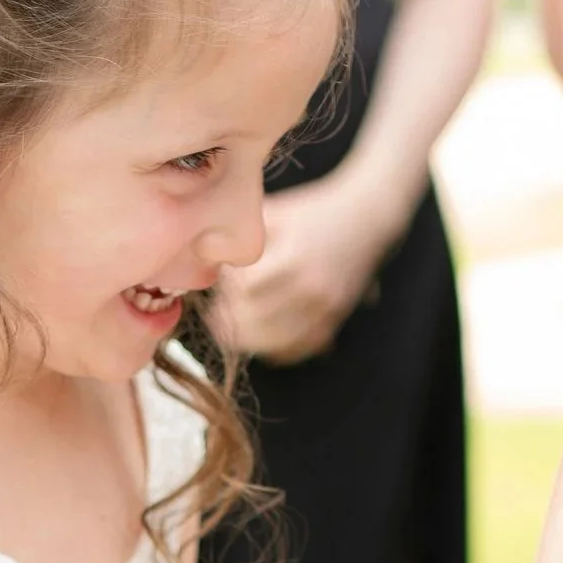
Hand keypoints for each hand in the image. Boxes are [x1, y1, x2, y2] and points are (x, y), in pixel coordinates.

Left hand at [207, 176, 390, 364]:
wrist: (365, 218)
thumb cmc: (309, 212)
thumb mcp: (275, 213)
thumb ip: (240, 235)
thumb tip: (196, 257)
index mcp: (294, 256)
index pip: (246, 290)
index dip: (224, 293)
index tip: (213, 288)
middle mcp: (313, 287)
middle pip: (256, 320)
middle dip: (230, 317)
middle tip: (215, 312)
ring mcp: (326, 309)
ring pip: (274, 342)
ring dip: (248, 337)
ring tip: (232, 324)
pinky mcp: (333, 322)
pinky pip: (296, 349)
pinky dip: (274, 348)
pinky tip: (260, 334)